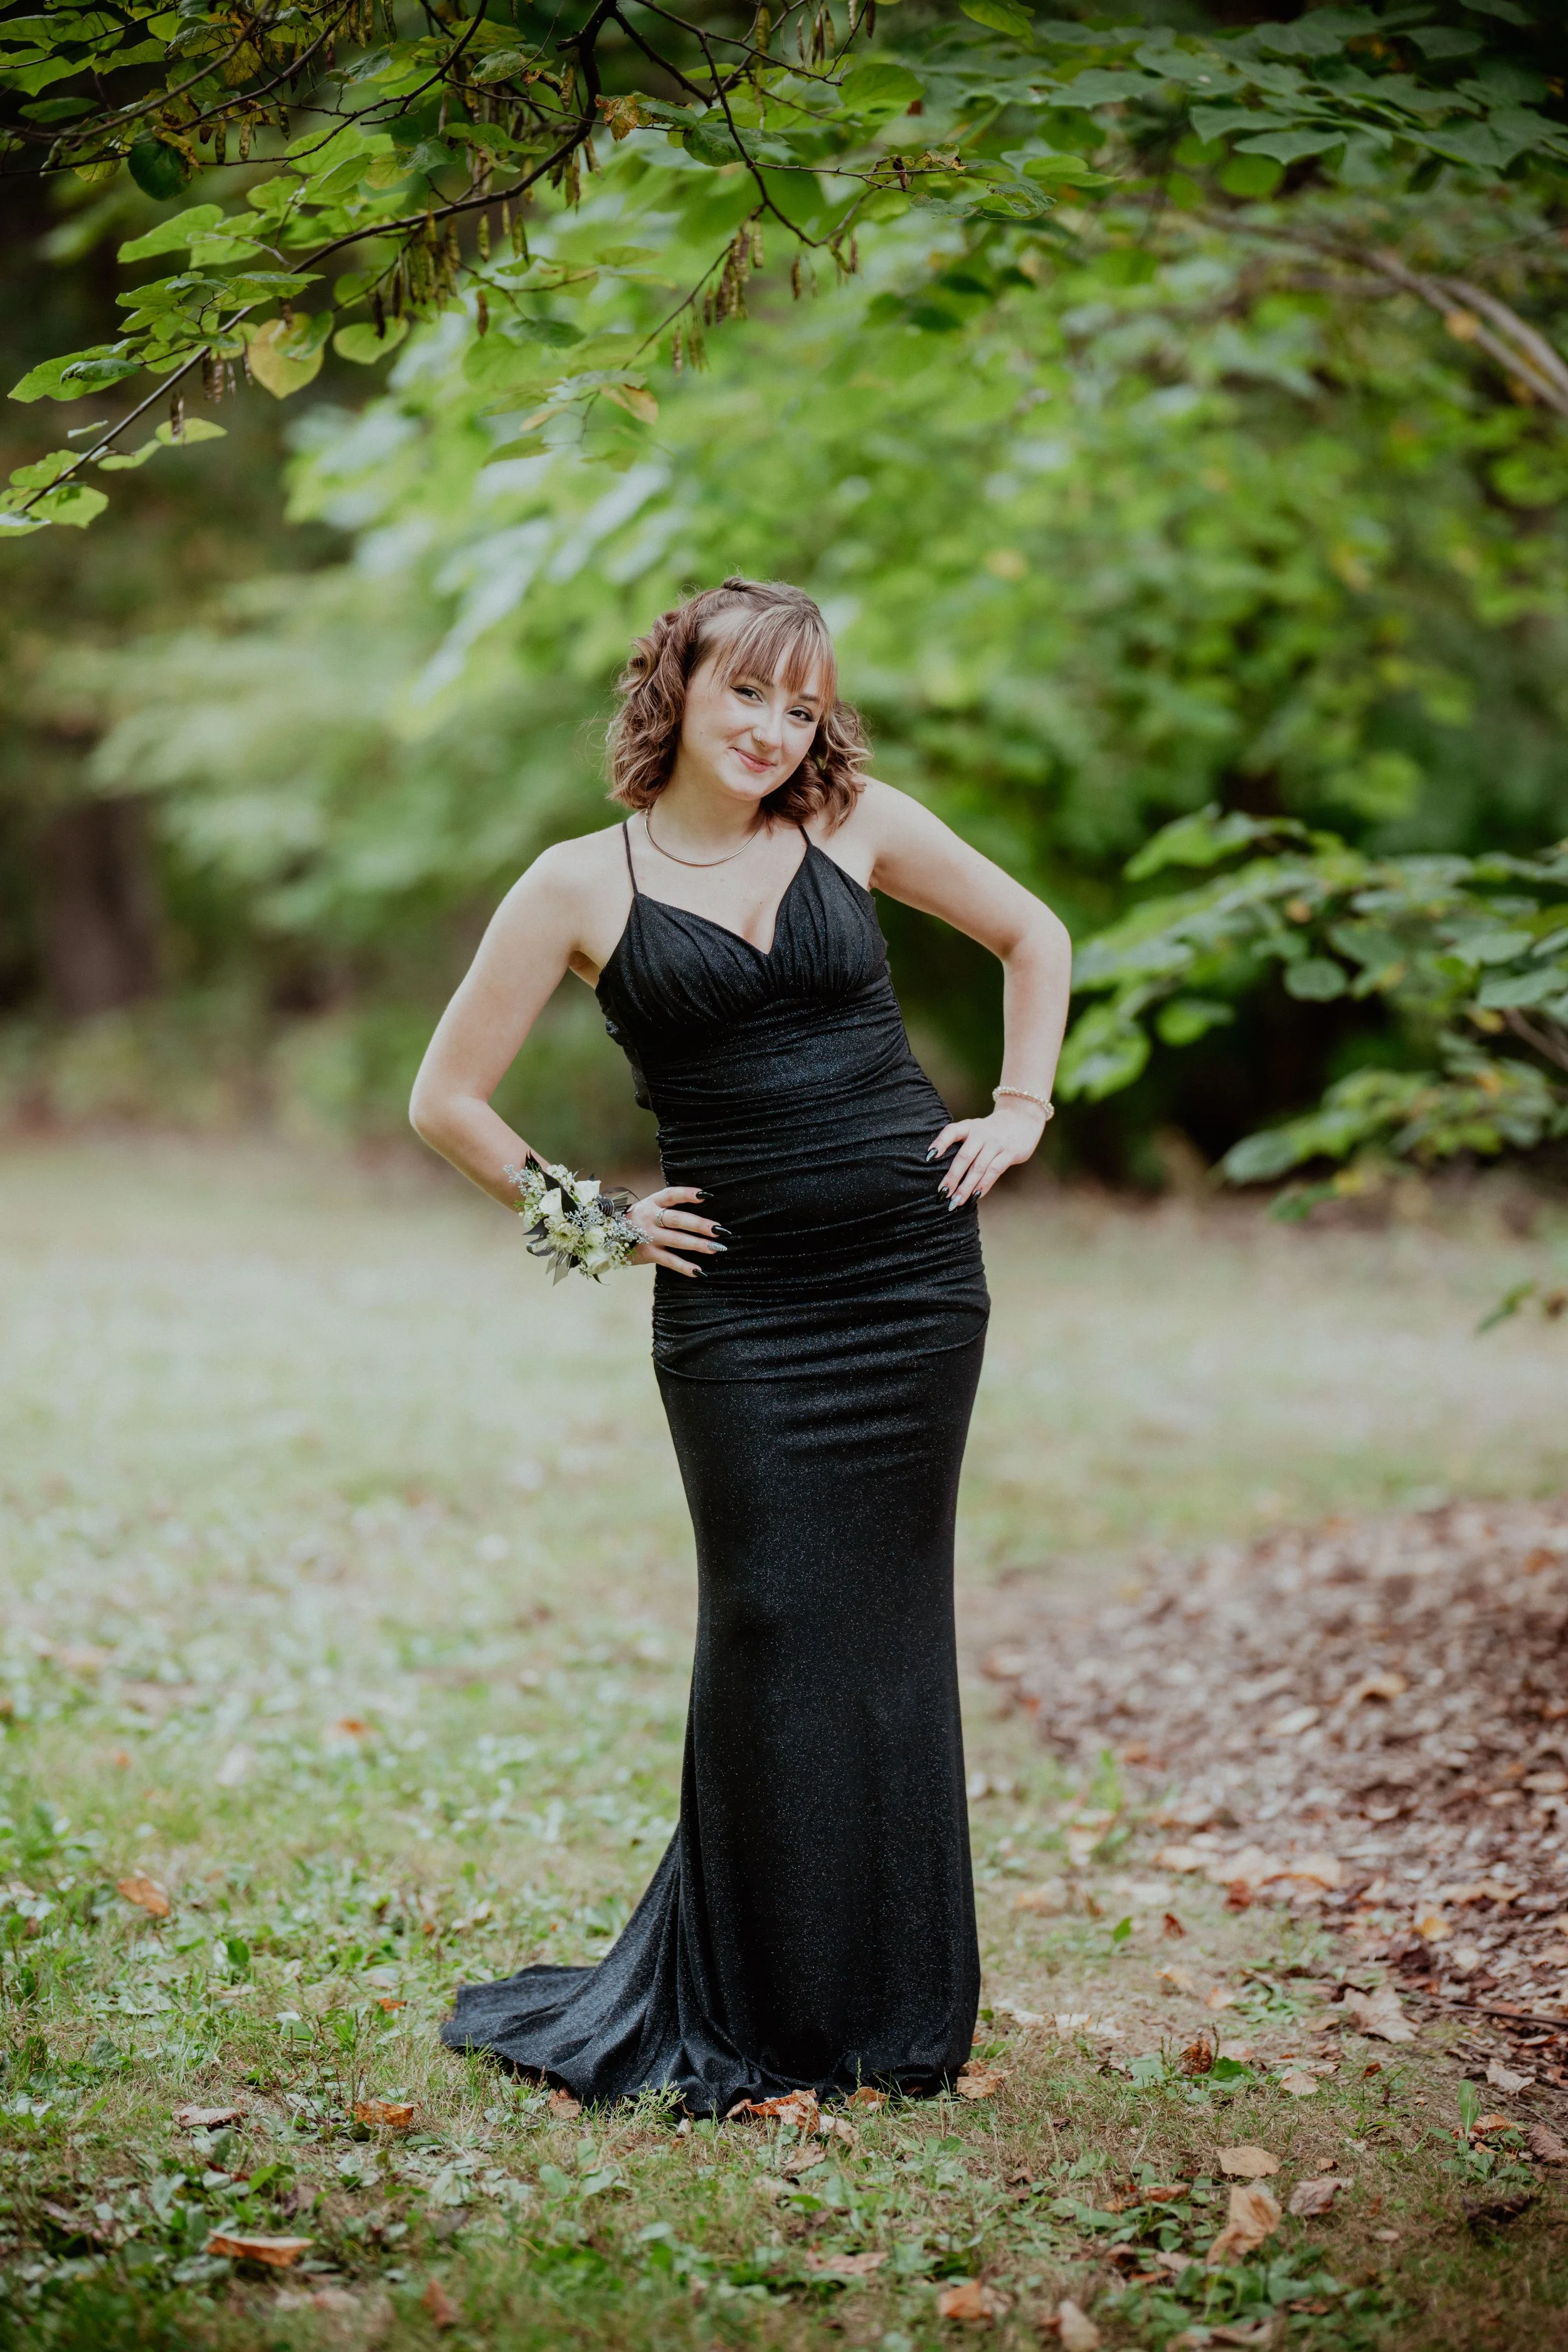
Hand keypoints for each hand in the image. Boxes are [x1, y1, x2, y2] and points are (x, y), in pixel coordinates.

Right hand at [626, 1185, 726, 1276]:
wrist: (608, 1236)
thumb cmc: (638, 1220)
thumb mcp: (649, 1208)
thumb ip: (668, 1207)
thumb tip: (700, 1207)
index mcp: (652, 1202)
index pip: (671, 1195)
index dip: (688, 1194)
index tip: (706, 1196)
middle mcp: (650, 1218)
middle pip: (677, 1219)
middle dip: (699, 1224)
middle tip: (718, 1229)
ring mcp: (648, 1236)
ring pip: (675, 1240)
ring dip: (697, 1244)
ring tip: (714, 1248)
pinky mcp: (647, 1253)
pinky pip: (669, 1260)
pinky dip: (684, 1267)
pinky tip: (698, 1271)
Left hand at [928, 1100, 1046, 1209]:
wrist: (1022, 1118)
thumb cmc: (992, 1130)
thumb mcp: (976, 1129)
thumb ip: (963, 1144)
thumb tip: (947, 1174)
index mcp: (969, 1126)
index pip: (951, 1131)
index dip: (940, 1143)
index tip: (929, 1157)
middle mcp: (981, 1133)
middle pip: (964, 1157)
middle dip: (952, 1177)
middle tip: (942, 1194)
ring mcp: (996, 1143)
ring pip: (979, 1168)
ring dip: (967, 1186)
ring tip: (956, 1201)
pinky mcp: (1010, 1152)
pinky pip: (995, 1171)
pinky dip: (984, 1185)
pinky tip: (976, 1195)